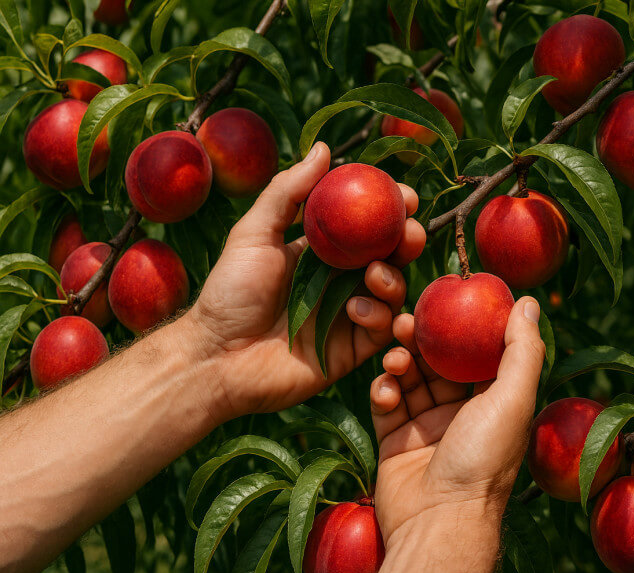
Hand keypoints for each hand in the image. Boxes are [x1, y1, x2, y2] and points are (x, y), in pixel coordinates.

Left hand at [184, 143, 425, 420]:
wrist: (217, 357)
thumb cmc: (230, 292)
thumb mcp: (254, 233)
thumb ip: (289, 192)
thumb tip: (324, 148)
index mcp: (321, 250)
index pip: (365, 223)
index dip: (390, 208)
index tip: (406, 196)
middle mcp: (340, 279)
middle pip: (389, 254)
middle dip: (407, 240)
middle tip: (410, 232)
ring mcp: (349, 315)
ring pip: (393, 290)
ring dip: (393, 277)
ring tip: (375, 273)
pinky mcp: (352, 350)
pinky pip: (381, 329)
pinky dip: (377, 315)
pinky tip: (353, 311)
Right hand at [367, 297, 544, 572]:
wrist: (439, 521)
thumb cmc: (483, 459)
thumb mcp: (512, 399)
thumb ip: (522, 350)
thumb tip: (530, 302)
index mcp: (494, 402)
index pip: (478, 353)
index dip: (464, 325)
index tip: (446, 297)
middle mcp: (461, 412)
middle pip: (438, 362)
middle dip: (422, 339)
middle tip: (406, 320)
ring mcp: (426, 426)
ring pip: (409, 378)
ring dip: (400, 362)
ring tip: (395, 357)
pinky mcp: (395, 440)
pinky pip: (386, 404)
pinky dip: (383, 391)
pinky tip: (386, 390)